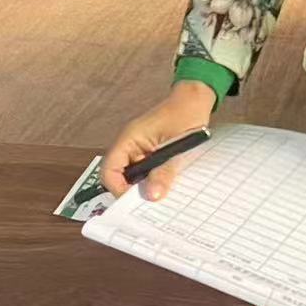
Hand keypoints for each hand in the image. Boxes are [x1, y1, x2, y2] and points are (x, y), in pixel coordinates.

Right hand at [101, 82, 216, 199]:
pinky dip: (153, 181)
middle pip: (119, 177)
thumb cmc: (186, 113)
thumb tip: (151, 197)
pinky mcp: (150, 154)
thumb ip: (164, 172)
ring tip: (161, 196)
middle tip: (151, 205)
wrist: (196, 99)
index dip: (118, 189)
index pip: (109, 171)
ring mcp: (139, 150)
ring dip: (145, 187)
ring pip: (134, 177)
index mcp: (128, 139)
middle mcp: (129, 146)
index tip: (137, 202)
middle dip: (133, 192)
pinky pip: (146, 173)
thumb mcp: (177, 147)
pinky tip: (166, 187)